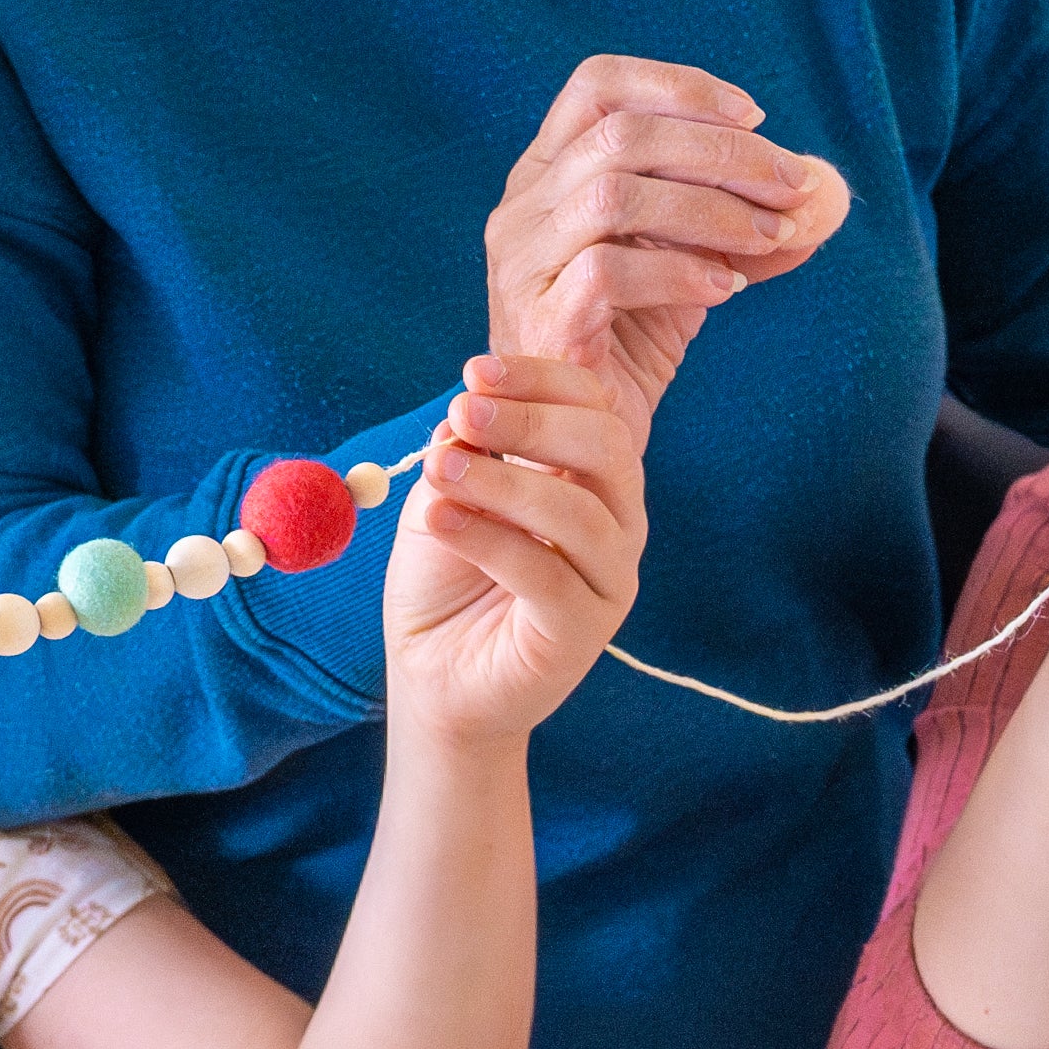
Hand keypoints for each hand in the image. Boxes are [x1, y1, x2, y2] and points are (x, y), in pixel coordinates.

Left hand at [379, 353, 649, 748]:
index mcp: (590, 478)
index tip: (474, 373)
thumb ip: (466, 450)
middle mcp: (615, 522)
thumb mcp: (448, 493)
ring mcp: (608, 578)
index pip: (593, 406)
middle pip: (604, 448)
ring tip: (440, 470)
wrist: (433, 675)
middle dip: (530, 420)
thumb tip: (469, 411)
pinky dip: (489, 539)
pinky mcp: (583, 631)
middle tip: (463, 413)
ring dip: (503, 480)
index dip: (539, 379)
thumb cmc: (445, 579)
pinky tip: (441, 519)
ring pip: (577, 512)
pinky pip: (547, 574)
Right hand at [486, 55, 848, 426]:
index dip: (680, 86)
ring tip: (768, 237)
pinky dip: (679, 271)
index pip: (597, 84)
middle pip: (619, 135)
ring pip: (612, 196)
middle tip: (792, 187)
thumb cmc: (632, 339)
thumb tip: (828, 193)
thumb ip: (748, 222)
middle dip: (722, 153)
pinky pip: (607, 273)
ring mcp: (522, 265)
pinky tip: (725, 289)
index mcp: (550, 171)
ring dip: (710, 209)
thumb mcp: (695, 261)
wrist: (582, 438)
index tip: (756, 117)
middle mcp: (523, 207)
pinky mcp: (539, 322)